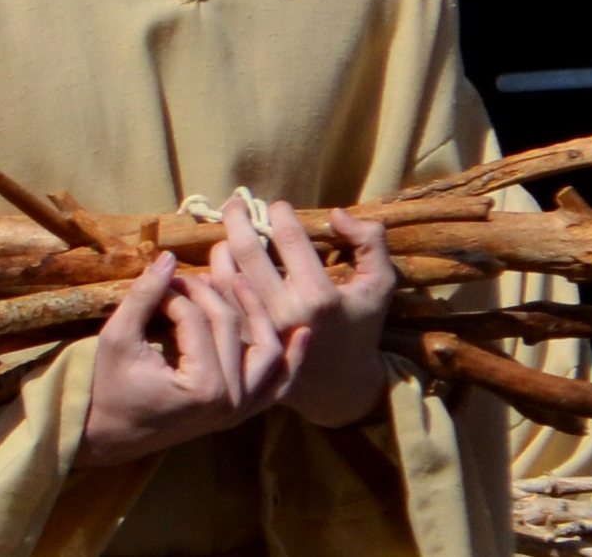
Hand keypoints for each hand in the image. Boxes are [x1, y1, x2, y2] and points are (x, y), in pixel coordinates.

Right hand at [75, 251, 286, 466]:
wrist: (107, 435)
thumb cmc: (108, 387)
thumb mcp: (118, 338)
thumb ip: (144, 296)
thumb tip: (167, 257)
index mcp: (201, 387)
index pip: (197, 318)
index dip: (176, 291)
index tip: (161, 279)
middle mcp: (229, 402)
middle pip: (231, 325)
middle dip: (208, 291)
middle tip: (186, 275)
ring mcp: (239, 409)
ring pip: (268, 352)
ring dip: (258, 312)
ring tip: (239, 280)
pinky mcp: (241, 411)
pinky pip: (277, 385)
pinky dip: (292, 359)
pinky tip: (302, 331)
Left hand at [211, 198, 394, 428]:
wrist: (340, 388)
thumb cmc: (361, 327)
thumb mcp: (380, 284)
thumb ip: (370, 241)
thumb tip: (335, 213)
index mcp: (319, 296)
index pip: (288, 236)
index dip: (279, 211)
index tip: (278, 205)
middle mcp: (285, 313)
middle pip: (247, 250)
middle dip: (238, 217)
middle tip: (236, 203)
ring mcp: (259, 330)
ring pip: (224, 274)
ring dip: (222, 245)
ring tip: (228, 233)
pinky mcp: (241, 345)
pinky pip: (217, 302)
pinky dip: (212, 277)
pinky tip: (219, 262)